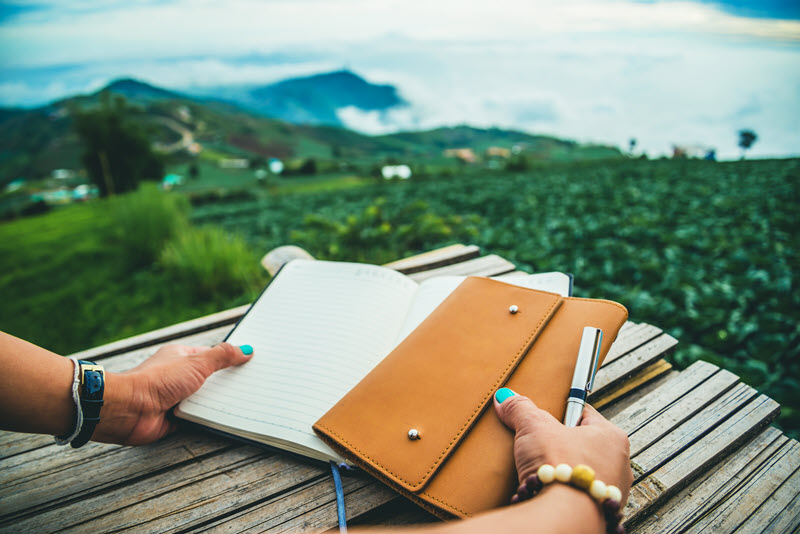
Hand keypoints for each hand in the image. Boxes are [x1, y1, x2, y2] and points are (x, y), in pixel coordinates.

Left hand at [94, 343, 252, 445]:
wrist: (131, 410)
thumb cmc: (157, 381)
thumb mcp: (197, 363)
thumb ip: (222, 357)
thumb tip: (246, 349)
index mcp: (181, 357)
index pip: (211, 356)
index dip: (230, 359)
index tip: (249, 363)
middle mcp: (178, 376)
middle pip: (210, 379)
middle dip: (226, 383)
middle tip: (251, 386)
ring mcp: (176, 397)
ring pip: (205, 399)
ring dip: (217, 402)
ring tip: (243, 403)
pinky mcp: (176, 417)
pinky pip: (198, 417)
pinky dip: (208, 419)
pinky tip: (223, 419)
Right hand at [493, 389, 631, 503]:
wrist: (564, 517)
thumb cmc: (559, 468)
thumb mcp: (534, 428)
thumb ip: (521, 409)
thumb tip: (506, 398)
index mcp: (611, 436)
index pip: (584, 414)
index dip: (561, 414)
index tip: (546, 419)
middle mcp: (619, 463)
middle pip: (584, 444)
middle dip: (561, 445)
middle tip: (540, 446)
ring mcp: (613, 490)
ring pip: (584, 472)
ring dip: (565, 471)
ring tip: (543, 472)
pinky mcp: (602, 512)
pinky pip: (582, 495)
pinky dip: (567, 493)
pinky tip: (550, 492)